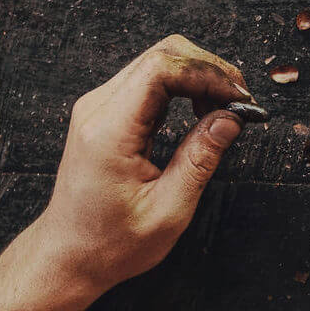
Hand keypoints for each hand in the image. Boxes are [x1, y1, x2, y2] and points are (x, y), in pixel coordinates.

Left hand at [31, 35, 249, 295]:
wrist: (68, 254)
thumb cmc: (113, 242)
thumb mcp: (168, 210)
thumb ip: (200, 159)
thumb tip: (231, 117)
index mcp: (109, 132)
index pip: (161, 70)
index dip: (208, 74)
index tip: (240, 98)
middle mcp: (98, 109)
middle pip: (162, 55)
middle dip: (210, 70)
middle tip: (241, 101)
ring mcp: (99, 107)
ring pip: (158, 61)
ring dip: (199, 76)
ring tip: (226, 108)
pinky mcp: (106, 112)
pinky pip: (151, 79)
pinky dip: (185, 86)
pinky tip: (202, 110)